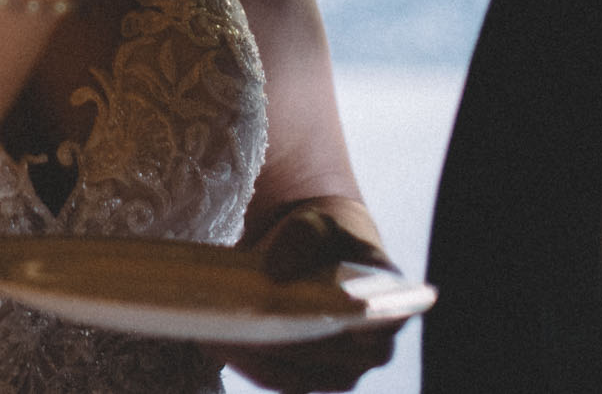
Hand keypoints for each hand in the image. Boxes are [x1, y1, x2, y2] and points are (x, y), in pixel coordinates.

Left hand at [207, 199, 403, 390]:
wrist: (316, 251)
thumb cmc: (326, 235)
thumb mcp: (319, 223)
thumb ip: (304, 236)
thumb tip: (278, 271)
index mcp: (389, 309)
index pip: (367, 326)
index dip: (328, 323)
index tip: (287, 313)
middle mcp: (371, 351)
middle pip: (321, 356)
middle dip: (275, 341)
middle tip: (230, 324)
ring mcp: (339, 372)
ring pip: (293, 375)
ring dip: (251, 357)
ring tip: (212, 334)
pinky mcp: (306, 378)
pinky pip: (274, 378)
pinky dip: (244, 362)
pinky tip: (214, 342)